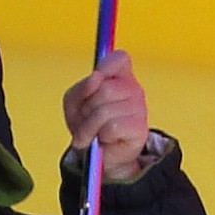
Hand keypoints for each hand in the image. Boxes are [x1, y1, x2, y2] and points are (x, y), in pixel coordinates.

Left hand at [62, 51, 150, 184]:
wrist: (100, 155)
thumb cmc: (88, 124)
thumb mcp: (74, 103)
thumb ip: (82, 87)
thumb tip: (96, 78)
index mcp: (120, 76)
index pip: (120, 59)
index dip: (105, 67)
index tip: (94, 81)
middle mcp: (134, 89)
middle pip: (104, 89)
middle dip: (87, 107)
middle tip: (86, 119)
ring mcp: (139, 108)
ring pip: (105, 111)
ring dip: (90, 126)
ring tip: (92, 133)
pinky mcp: (139, 128)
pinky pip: (112, 128)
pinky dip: (101, 136)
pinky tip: (104, 140)